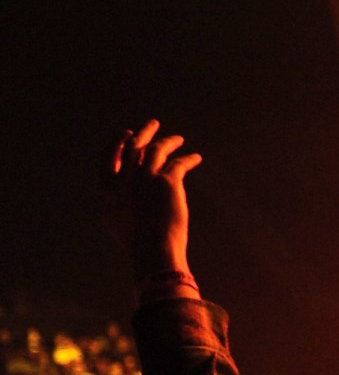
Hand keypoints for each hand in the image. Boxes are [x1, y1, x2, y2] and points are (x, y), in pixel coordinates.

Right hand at [104, 120, 200, 280]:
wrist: (153, 250)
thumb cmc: (136, 242)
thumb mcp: (116, 219)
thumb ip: (115, 199)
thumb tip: (120, 188)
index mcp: (107, 189)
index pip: (108, 156)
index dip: (118, 143)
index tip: (127, 134)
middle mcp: (124, 179)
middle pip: (132, 146)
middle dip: (142, 132)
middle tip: (153, 124)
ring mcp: (145, 178)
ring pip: (157, 149)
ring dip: (168, 141)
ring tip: (179, 139)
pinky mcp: (167, 181)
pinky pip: (180, 163)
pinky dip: (189, 159)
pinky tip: (196, 158)